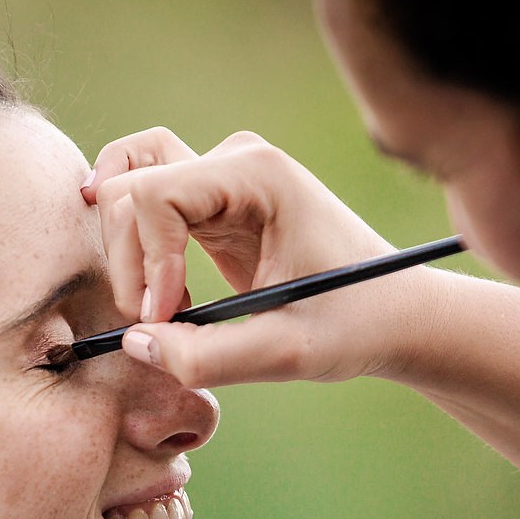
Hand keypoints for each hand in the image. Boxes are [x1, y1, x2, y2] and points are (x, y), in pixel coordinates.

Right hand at [84, 127, 445, 386]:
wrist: (395, 311)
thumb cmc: (355, 323)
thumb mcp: (286, 353)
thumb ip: (207, 358)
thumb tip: (135, 342)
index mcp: (258, 174)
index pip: (154, 193)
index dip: (145, 261)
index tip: (166, 318)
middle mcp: (234, 160)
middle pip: (129, 187)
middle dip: (128, 261)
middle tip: (157, 323)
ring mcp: (221, 174)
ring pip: (126, 186)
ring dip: (125, 251)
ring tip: (156, 304)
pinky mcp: (211, 199)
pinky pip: (142, 199)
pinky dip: (133, 244)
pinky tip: (158, 291)